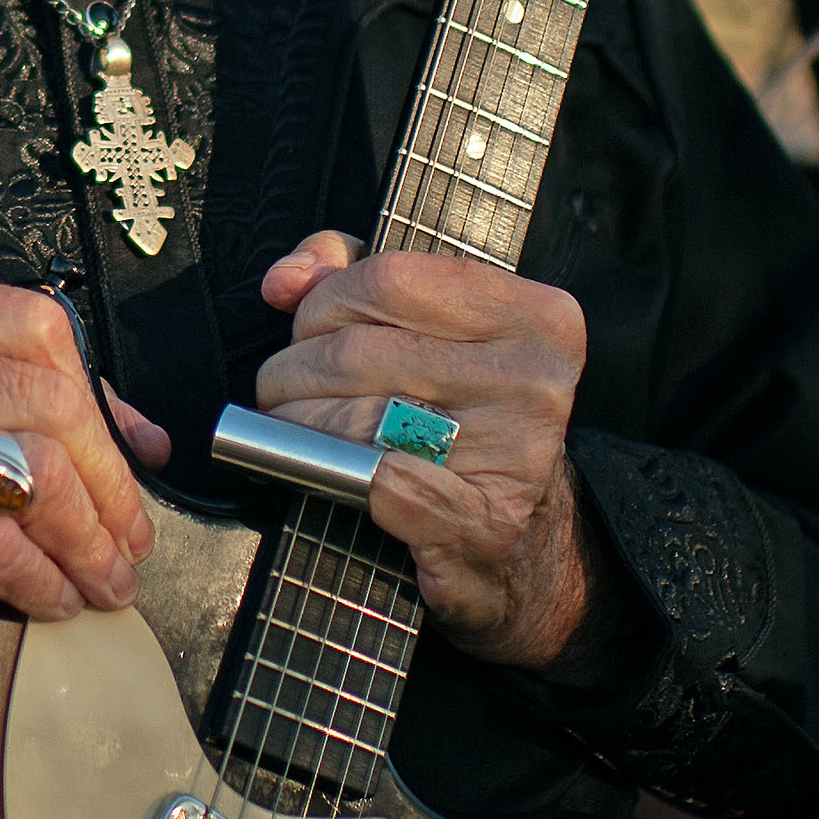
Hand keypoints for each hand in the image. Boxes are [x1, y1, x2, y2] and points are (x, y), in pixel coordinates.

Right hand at [0, 273, 170, 734]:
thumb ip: (9, 400)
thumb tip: (139, 438)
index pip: (36, 325)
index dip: (103, 398)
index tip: (134, 459)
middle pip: (48, 403)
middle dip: (110, 485)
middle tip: (130, 541)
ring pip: (33, 474)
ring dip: (89, 540)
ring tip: (105, 578)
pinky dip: (44, 581)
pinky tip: (54, 599)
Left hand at [256, 231, 593, 672]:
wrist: (523, 546)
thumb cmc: (459, 416)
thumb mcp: (427, 323)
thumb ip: (348, 272)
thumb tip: (284, 279)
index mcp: (534, 317)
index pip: (387, 277)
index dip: (324, 302)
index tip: (316, 330)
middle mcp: (535, 380)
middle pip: (355, 349)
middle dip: (294, 369)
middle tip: (289, 390)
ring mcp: (515, 453)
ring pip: (349, 414)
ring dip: (294, 425)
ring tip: (297, 432)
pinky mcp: (481, 522)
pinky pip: (371, 479)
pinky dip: (333, 476)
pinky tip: (332, 478)